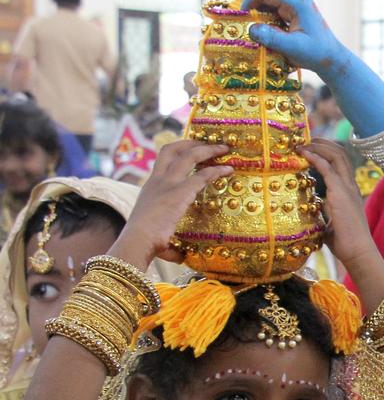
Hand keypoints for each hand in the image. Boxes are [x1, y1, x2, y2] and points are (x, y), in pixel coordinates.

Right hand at [111, 141, 230, 268]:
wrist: (138, 241)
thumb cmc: (144, 243)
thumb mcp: (156, 236)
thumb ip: (170, 244)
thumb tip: (181, 256)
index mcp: (150, 188)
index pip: (162, 160)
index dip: (177, 151)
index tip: (191, 149)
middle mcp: (157, 180)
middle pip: (172, 149)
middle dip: (192, 143)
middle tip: (209, 143)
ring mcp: (168, 183)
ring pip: (189, 156)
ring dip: (208, 150)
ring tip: (224, 149)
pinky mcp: (180, 191)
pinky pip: (202, 175)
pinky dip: (217, 170)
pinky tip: (229, 170)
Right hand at [244, 0, 347, 76]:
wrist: (332, 60)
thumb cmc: (316, 54)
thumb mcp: (293, 48)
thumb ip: (272, 38)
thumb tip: (252, 29)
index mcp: (298, 2)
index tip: (242, 14)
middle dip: (253, 6)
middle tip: (244, 22)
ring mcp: (295, 5)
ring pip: (270, 1)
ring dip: (259, 12)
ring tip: (252, 28)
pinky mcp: (293, 13)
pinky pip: (274, 9)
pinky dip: (266, 18)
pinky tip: (263, 31)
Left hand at [298, 140, 374, 269]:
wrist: (358, 252)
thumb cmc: (345, 244)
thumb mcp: (330, 223)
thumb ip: (323, 214)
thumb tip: (311, 214)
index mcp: (350, 192)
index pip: (342, 163)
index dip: (327, 152)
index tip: (311, 149)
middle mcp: (351, 185)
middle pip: (341, 153)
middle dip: (323, 143)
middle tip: (306, 141)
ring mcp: (347, 188)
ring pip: (336, 155)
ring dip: (319, 146)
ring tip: (303, 144)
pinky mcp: (340, 192)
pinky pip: (327, 167)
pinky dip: (315, 157)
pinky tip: (303, 153)